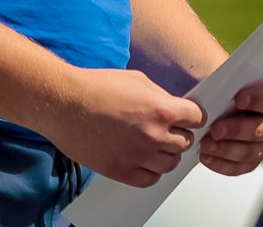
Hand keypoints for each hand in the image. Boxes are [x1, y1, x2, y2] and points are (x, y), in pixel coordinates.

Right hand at [44, 68, 205, 187]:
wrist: (65, 103)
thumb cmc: (97, 87)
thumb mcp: (140, 81)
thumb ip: (162, 98)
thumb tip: (176, 109)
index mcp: (161, 109)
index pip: (197, 119)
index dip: (192, 117)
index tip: (188, 118)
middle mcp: (153, 135)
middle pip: (185, 143)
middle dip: (179, 135)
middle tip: (170, 131)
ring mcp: (136, 155)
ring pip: (170, 164)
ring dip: (166, 154)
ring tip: (155, 146)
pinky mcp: (119, 170)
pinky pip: (148, 180)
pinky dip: (151, 172)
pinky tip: (144, 161)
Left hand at [200, 81, 262, 174]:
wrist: (228, 111)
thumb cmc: (232, 94)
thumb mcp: (234, 83)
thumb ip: (230, 85)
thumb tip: (216, 87)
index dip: (256, 100)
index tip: (238, 99)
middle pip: (260, 131)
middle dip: (236, 130)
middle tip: (215, 129)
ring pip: (248, 153)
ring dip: (225, 149)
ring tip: (205, 144)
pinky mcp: (251, 163)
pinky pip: (238, 168)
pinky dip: (220, 164)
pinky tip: (206, 156)